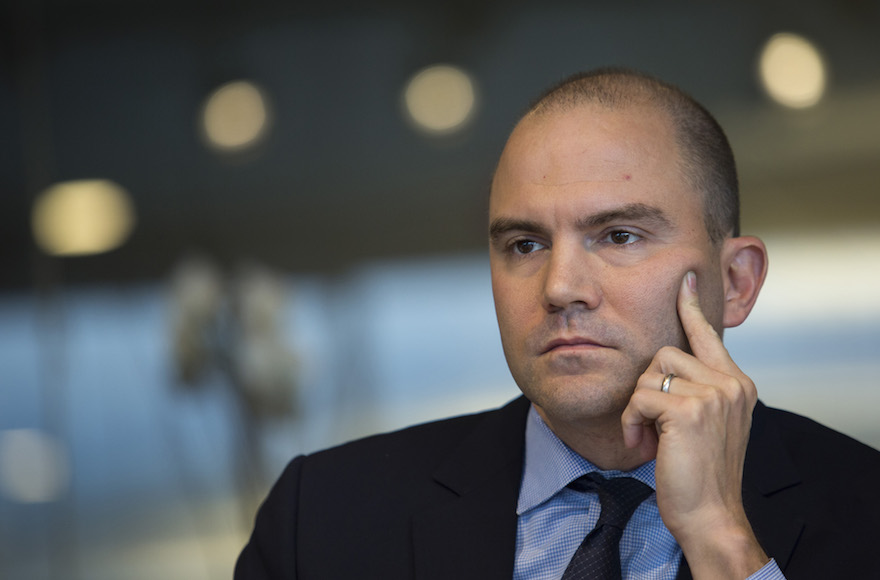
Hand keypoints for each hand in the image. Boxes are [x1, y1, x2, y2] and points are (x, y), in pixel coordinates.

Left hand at [620, 271, 768, 578]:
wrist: (710, 514)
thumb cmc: (698, 473)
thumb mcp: (704, 425)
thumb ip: (695, 392)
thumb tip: (662, 368)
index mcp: (736, 384)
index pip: (709, 336)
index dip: (692, 307)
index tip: (685, 278)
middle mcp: (731, 384)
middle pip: (664, 354)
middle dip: (645, 391)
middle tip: (650, 426)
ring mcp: (714, 395)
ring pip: (648, 374)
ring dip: (636, 408)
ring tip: (649, 437)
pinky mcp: (690, 410)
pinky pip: (639, 397)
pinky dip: (631, 422)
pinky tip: (642, 445)